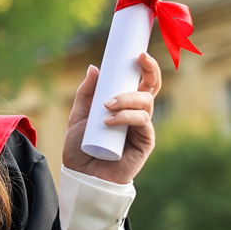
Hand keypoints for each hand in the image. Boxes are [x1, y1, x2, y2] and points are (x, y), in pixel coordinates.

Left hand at [61, 52, 161, 184]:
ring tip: (107, 106)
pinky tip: (110, 120)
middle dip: (151, 71)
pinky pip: (142, 123)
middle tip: (140, 59)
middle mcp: (136, 114)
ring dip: (127, 98)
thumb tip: (94, 67)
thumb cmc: (81, 148)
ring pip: (146, 103)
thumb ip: (86, 93)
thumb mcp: (78, 116)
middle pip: (152, 87)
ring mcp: (142, 128)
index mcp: (124, 105)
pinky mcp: (145, 143)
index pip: (140, 81)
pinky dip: (127, 117)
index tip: (139, 53)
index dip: (145, 66)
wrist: (82, 176)